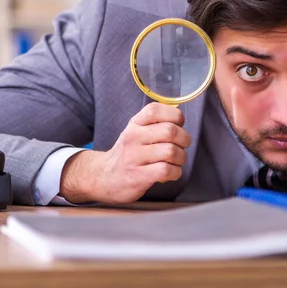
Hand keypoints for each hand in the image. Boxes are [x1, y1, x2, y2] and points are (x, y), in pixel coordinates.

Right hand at [60, 102, 190, 203]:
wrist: (102, 178)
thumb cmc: (127, 154)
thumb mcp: (135, 132)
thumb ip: (154, 123)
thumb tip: (179, 117)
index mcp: (135, 124)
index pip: (155, 110)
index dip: (174, 115)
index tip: (179, 125)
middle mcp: (133, 138)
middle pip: (170, 131)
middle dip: (184, 139)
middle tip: (182, 146)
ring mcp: (134, 157)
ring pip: (171, 151)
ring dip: (181, 157)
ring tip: (176, 161)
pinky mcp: (138, 177)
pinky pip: (166, 170)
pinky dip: (176, 172)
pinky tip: (171, 172)